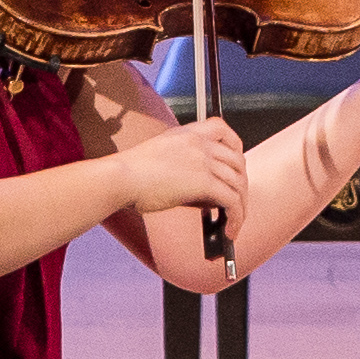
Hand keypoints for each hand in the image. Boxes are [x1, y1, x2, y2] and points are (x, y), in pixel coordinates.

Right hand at [114, 111, 250, 227]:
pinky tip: (229, 230)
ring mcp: (203, 161)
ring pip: (238, 183)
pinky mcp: (203, 182)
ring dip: (241, 206)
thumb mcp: (162, 155)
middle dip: (240, 184)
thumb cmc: (130, 173)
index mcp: (188, 133)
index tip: (236, 163)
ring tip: (233, 223)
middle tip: (236, 202)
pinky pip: (232, 201)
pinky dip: (236, 217)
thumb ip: (187, 163)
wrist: (118, 178)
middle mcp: (199, 143)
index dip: (236, 147)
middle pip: (237, 161)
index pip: (222, 129)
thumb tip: (208, 191)